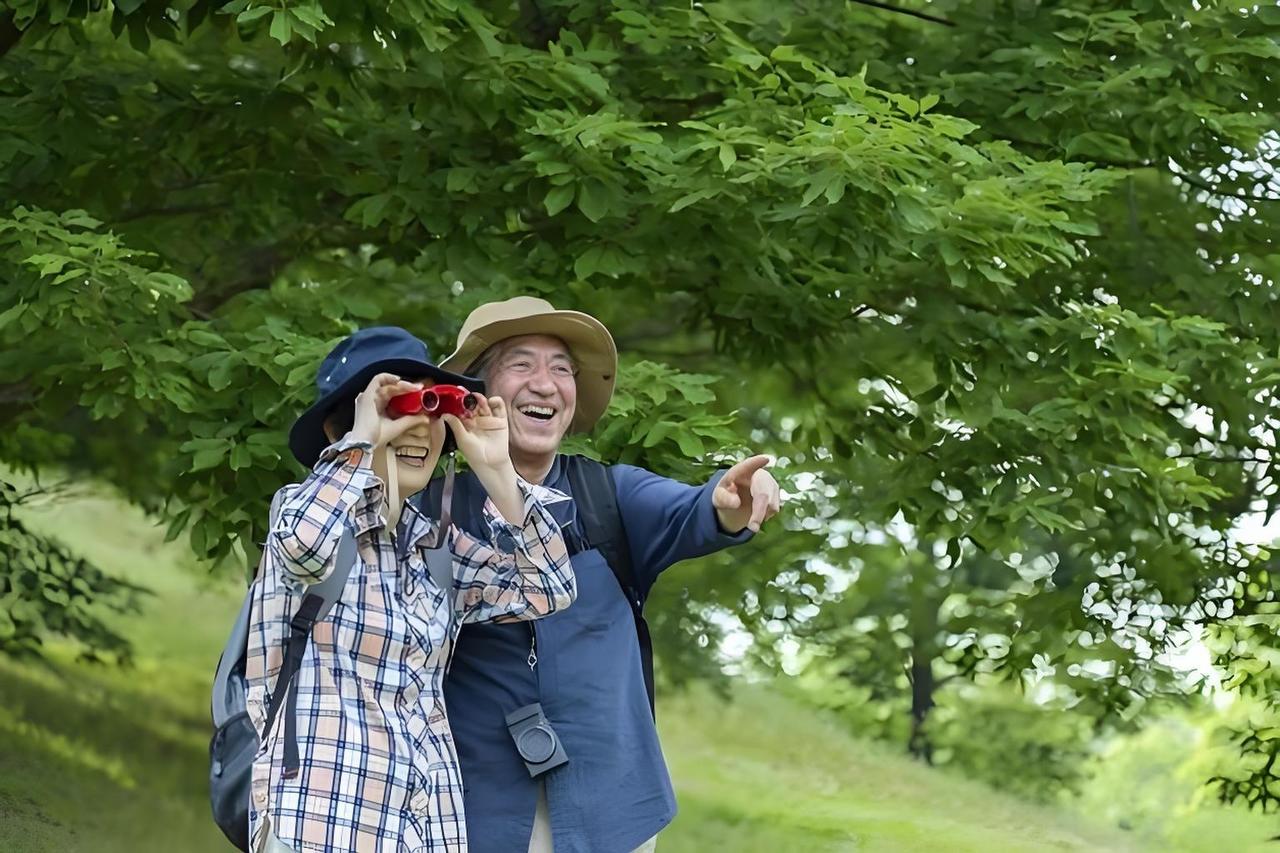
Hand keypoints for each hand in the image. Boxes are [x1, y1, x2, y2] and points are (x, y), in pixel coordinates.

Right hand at [349, 373, 432, 448]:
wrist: (365, 442)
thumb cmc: (377, 437)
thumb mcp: (399, 426)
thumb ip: (411, 420)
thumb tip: (426, 417)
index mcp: (378, 406)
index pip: (393, 394)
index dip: (406, 392)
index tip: (418, 392)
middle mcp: (373, 400)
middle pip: (392, 388)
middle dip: (407, 387)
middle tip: (419, 388)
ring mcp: (369, 396)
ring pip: (387, 383)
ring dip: (401, 384)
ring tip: (413, 387)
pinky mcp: (368, 394)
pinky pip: (378, 379)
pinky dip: (389, 377)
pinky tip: (400, 381)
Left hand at [444, 396, 523, 522]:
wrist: (491, 463)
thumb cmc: (475, 454)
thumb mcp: (462, 439)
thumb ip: (455, 425)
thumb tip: (444, 414)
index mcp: (465, 423)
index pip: (461, 409)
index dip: (457, 401)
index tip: (452, 394)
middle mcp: (477, 419)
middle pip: (472, 404)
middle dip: (468, 398)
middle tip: (464, 393)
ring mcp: (489, 418)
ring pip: (484, 404)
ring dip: (480, 399)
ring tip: (477, 399)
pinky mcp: (501, 419)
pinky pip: (499, 407)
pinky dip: (496, 401)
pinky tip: (492, 401)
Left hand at [712, 454, 781, 533]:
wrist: (737, 498)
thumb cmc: (725, 494)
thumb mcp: (718, 497)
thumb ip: (724, 498)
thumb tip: (736, 503)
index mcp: (740, 471)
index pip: (748, 465)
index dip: (757, 462)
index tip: (766, 459)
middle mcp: (758, 474)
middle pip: (763, 493)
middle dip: (759, 511)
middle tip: (752, 528)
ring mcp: (769, 482)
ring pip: (771, 503)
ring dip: (761, 516)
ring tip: (751, 523)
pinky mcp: (776, 492)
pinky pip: (774, 508)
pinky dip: (765, 515)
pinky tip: (757, 512)